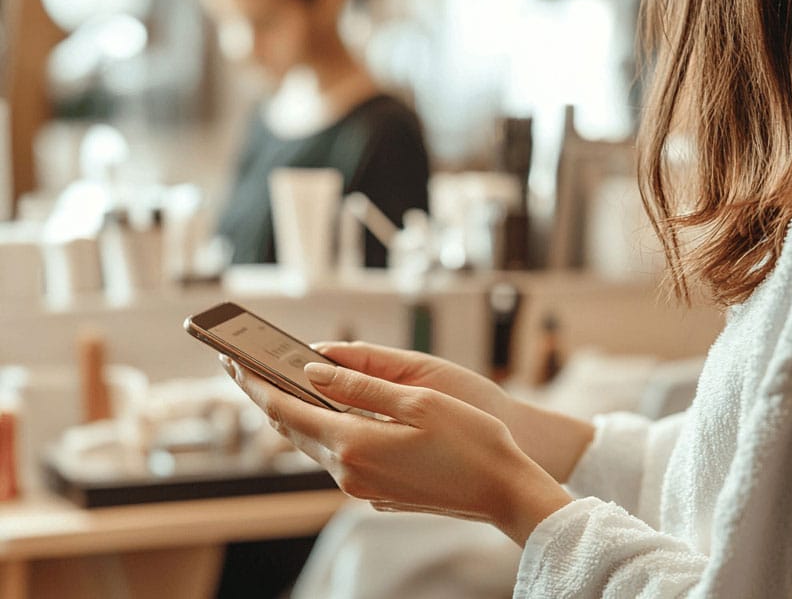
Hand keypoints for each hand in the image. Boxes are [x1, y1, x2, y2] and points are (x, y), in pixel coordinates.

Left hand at [220, 355, 571, 545]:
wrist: (501, 490)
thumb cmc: (468, 439)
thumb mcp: (416, 400)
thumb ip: (359, 387)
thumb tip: (313, 371)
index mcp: (353, 444)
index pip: (286, 409)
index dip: (255, 383)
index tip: (230, 360)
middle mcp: (348, 471)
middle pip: (291, 429)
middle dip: (265, 396)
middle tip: (243, 367)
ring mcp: (361, 486)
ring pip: (313, 443)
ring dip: (293, 414)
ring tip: (278, 384)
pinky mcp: (375, 491)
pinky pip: (336, 456)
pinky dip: (321, 430)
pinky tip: (325, 413)